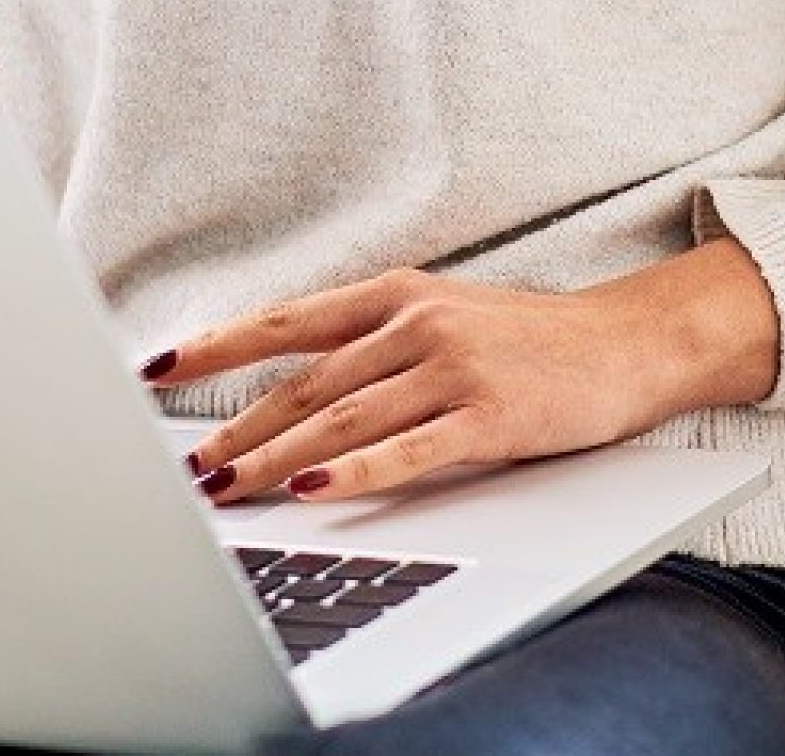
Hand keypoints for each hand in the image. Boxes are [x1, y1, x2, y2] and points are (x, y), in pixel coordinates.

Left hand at [151, 247, 781, 505]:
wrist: (629, 344)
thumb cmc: (530, 341)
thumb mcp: (444, 319)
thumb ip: (373, 346)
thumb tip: (288, 393)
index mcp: (398, 295)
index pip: (287, 322)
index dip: (217, 346)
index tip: (156, 369)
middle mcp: (418, 323)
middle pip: (304, 383)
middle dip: (237, 428)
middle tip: (186, 466)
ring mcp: (454, 368)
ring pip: (342, 418)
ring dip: (276, 457)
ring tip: (227, 488)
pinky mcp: (491, 417)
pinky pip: (408, 449)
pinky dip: (356, 471)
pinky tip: (316, 488)